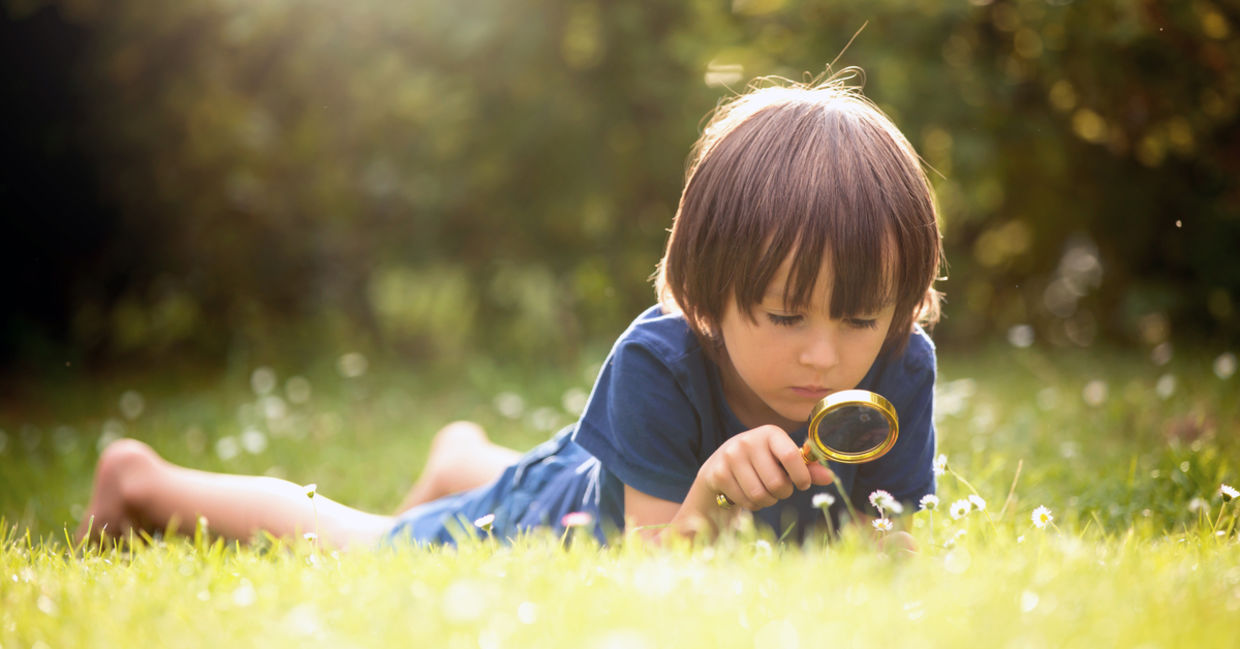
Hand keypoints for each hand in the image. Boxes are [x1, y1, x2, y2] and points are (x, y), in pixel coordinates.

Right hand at [698, 425, 834, 510]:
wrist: (718, 468)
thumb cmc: (760, 464)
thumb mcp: (782, 461)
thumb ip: (806, 468)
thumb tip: (829, 478)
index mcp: (769, 433)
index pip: (792, 456)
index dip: (801, 476)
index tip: (803, 484)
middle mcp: (748, 440)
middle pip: (777, 483)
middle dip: (782, 493)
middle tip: (778, 489)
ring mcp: (731, 456)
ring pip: (761, 495)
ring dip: (767, 501)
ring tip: (763, 492)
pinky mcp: (718, 473)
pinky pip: (745, 501)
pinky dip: (751, 504)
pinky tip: (746, 493)